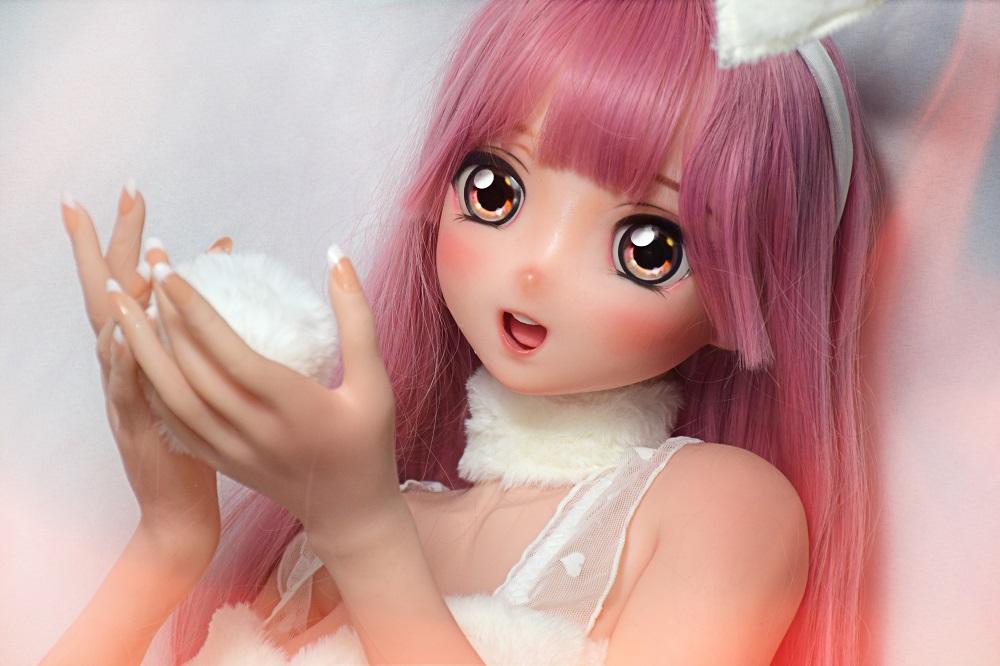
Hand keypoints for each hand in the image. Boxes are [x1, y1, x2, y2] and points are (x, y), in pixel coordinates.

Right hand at [60, 188, 230, 568]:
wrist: (179, 504)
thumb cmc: (196, 432)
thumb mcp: (196, 374)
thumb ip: (201, 324)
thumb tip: (223, 269)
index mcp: (143, 352)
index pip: (131, 283)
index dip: (126, 238)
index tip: (132, 190)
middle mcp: (124, 368)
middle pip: (107, 298)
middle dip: (103, 249)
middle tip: (102, 201)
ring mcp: (123, 398)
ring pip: (110, 343)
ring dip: (115, 303)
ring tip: (122, 264)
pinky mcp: (134, 431)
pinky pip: (126, 394)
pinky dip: (123, 365)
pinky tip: (128, 338)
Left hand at [105, 238, 401, 556]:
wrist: (349, 512)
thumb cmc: (367, 442)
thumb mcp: (375, 382)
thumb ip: (357, 318)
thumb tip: (337, 256)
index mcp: (293, 408)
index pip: (233, 354)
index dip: (197, 312)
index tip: (169, 271)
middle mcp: (256, 431)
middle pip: (191, 372)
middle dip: (157, 319)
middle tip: (139, 271)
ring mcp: (233, 450)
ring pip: (172, 398)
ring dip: (141, 351)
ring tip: (120, 308)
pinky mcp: (221, 461)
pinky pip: (175, 422)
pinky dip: (150, 386)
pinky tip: (137, 355)